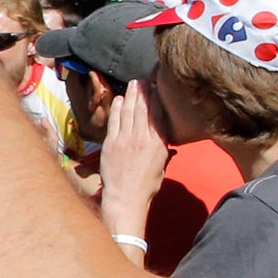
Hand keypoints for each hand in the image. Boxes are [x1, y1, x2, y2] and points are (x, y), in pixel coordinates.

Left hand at [98, 79, 170, 241]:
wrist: (126, 198)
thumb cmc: (146, 185)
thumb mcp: (161, 165)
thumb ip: (162, 149)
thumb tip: (165, 141)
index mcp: (158, 143)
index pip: (158, 115)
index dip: (157, 98)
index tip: (157, 86)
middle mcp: (143, 138)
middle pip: (144, 109)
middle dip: (144, 92)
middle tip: (144, 79)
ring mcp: (126, 140)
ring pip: (130, 112)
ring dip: (131, 96)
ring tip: (134, 84)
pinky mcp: (111, 144)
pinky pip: (115, 122)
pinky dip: (118, 109)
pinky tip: (120, 100)